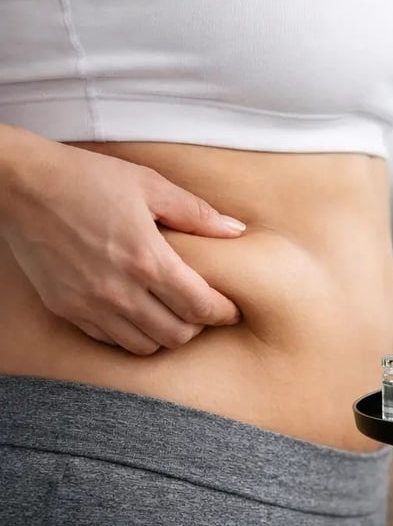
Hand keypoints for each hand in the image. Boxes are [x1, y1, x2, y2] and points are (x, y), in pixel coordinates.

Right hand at [0, 137, 245, 354]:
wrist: (21, 185)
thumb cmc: (87, 179)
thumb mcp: (150, 186)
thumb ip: (197, 214)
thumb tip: (236, 230)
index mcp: (147, 260)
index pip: (200, 307)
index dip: (224, 313)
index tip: (231, 308)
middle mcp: (119, 291)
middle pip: (177, 335)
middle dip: (198, 326)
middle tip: (201, 309)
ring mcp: (90, 305)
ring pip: (145, 346)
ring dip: (165, 334)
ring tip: (170, 312)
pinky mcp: (66, 309)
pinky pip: (111, 340)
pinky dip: (132, 334)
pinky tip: (137, 312)